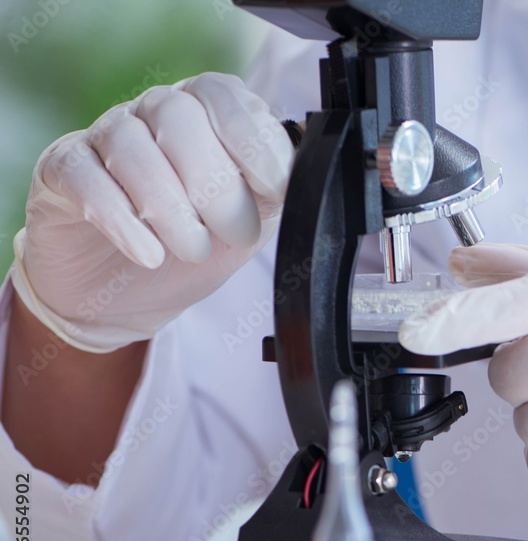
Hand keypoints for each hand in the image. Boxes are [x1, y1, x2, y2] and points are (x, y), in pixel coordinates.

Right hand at [11, 72, 292, 352]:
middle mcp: (155, 112)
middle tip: (233, 232)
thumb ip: (274, 193)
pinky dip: (121, 219)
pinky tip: (148, 253)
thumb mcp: (251, 221)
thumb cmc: (199, 245)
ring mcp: (105, 137)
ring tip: (193, 250)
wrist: (134, 294)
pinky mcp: (64, 171)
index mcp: (207, 114)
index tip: (273, 188)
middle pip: (180, 118)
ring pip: (131, 146)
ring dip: (170, 207)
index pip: (226, 97)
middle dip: (216, 184)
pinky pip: (85, 177)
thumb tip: (301, 177)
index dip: (253, 141)